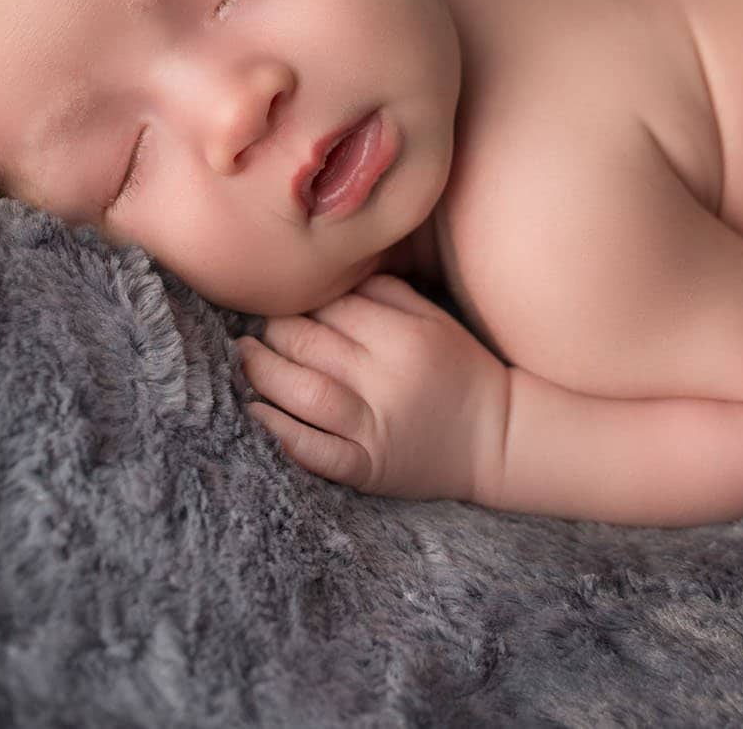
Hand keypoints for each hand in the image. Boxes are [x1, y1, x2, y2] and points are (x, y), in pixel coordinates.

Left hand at [238, 274, 509, 504]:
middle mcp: (388, 379)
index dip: (299, 299)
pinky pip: (316, 451)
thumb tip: (330, 274)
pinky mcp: (368, 467)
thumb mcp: (435, 319)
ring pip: (304, 393)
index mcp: (405, 337)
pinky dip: (280, 433)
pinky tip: (256, 414)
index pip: (332, 306)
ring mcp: (376, 427)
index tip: (281, 298)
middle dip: (272, 331)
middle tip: (254, 326)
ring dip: (263, 373)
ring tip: (244, 359)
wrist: (498, 440)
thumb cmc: (460, 370)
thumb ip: (385, 291)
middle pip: (309, 344)